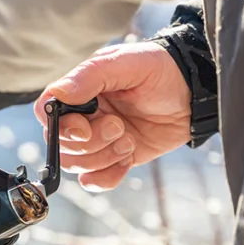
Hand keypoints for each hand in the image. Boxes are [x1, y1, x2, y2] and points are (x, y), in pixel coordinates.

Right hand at [34, 42, 191, 190]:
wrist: (196, 92)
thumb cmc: (161, 69)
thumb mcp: (127, 64)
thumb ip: (90, 76)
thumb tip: (58, 93)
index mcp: (80, 91)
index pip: (47, 113)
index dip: (60, 127)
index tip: (85, 127)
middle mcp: (84, 116)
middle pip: (61, 145)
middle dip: (92, 142)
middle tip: (119, 126)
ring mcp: (98, 140)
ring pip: (77, 165)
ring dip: (104, 157)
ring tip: (129, 139)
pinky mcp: (115, 158)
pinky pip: (94, 181)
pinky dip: (107, 176)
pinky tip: (127, 160)